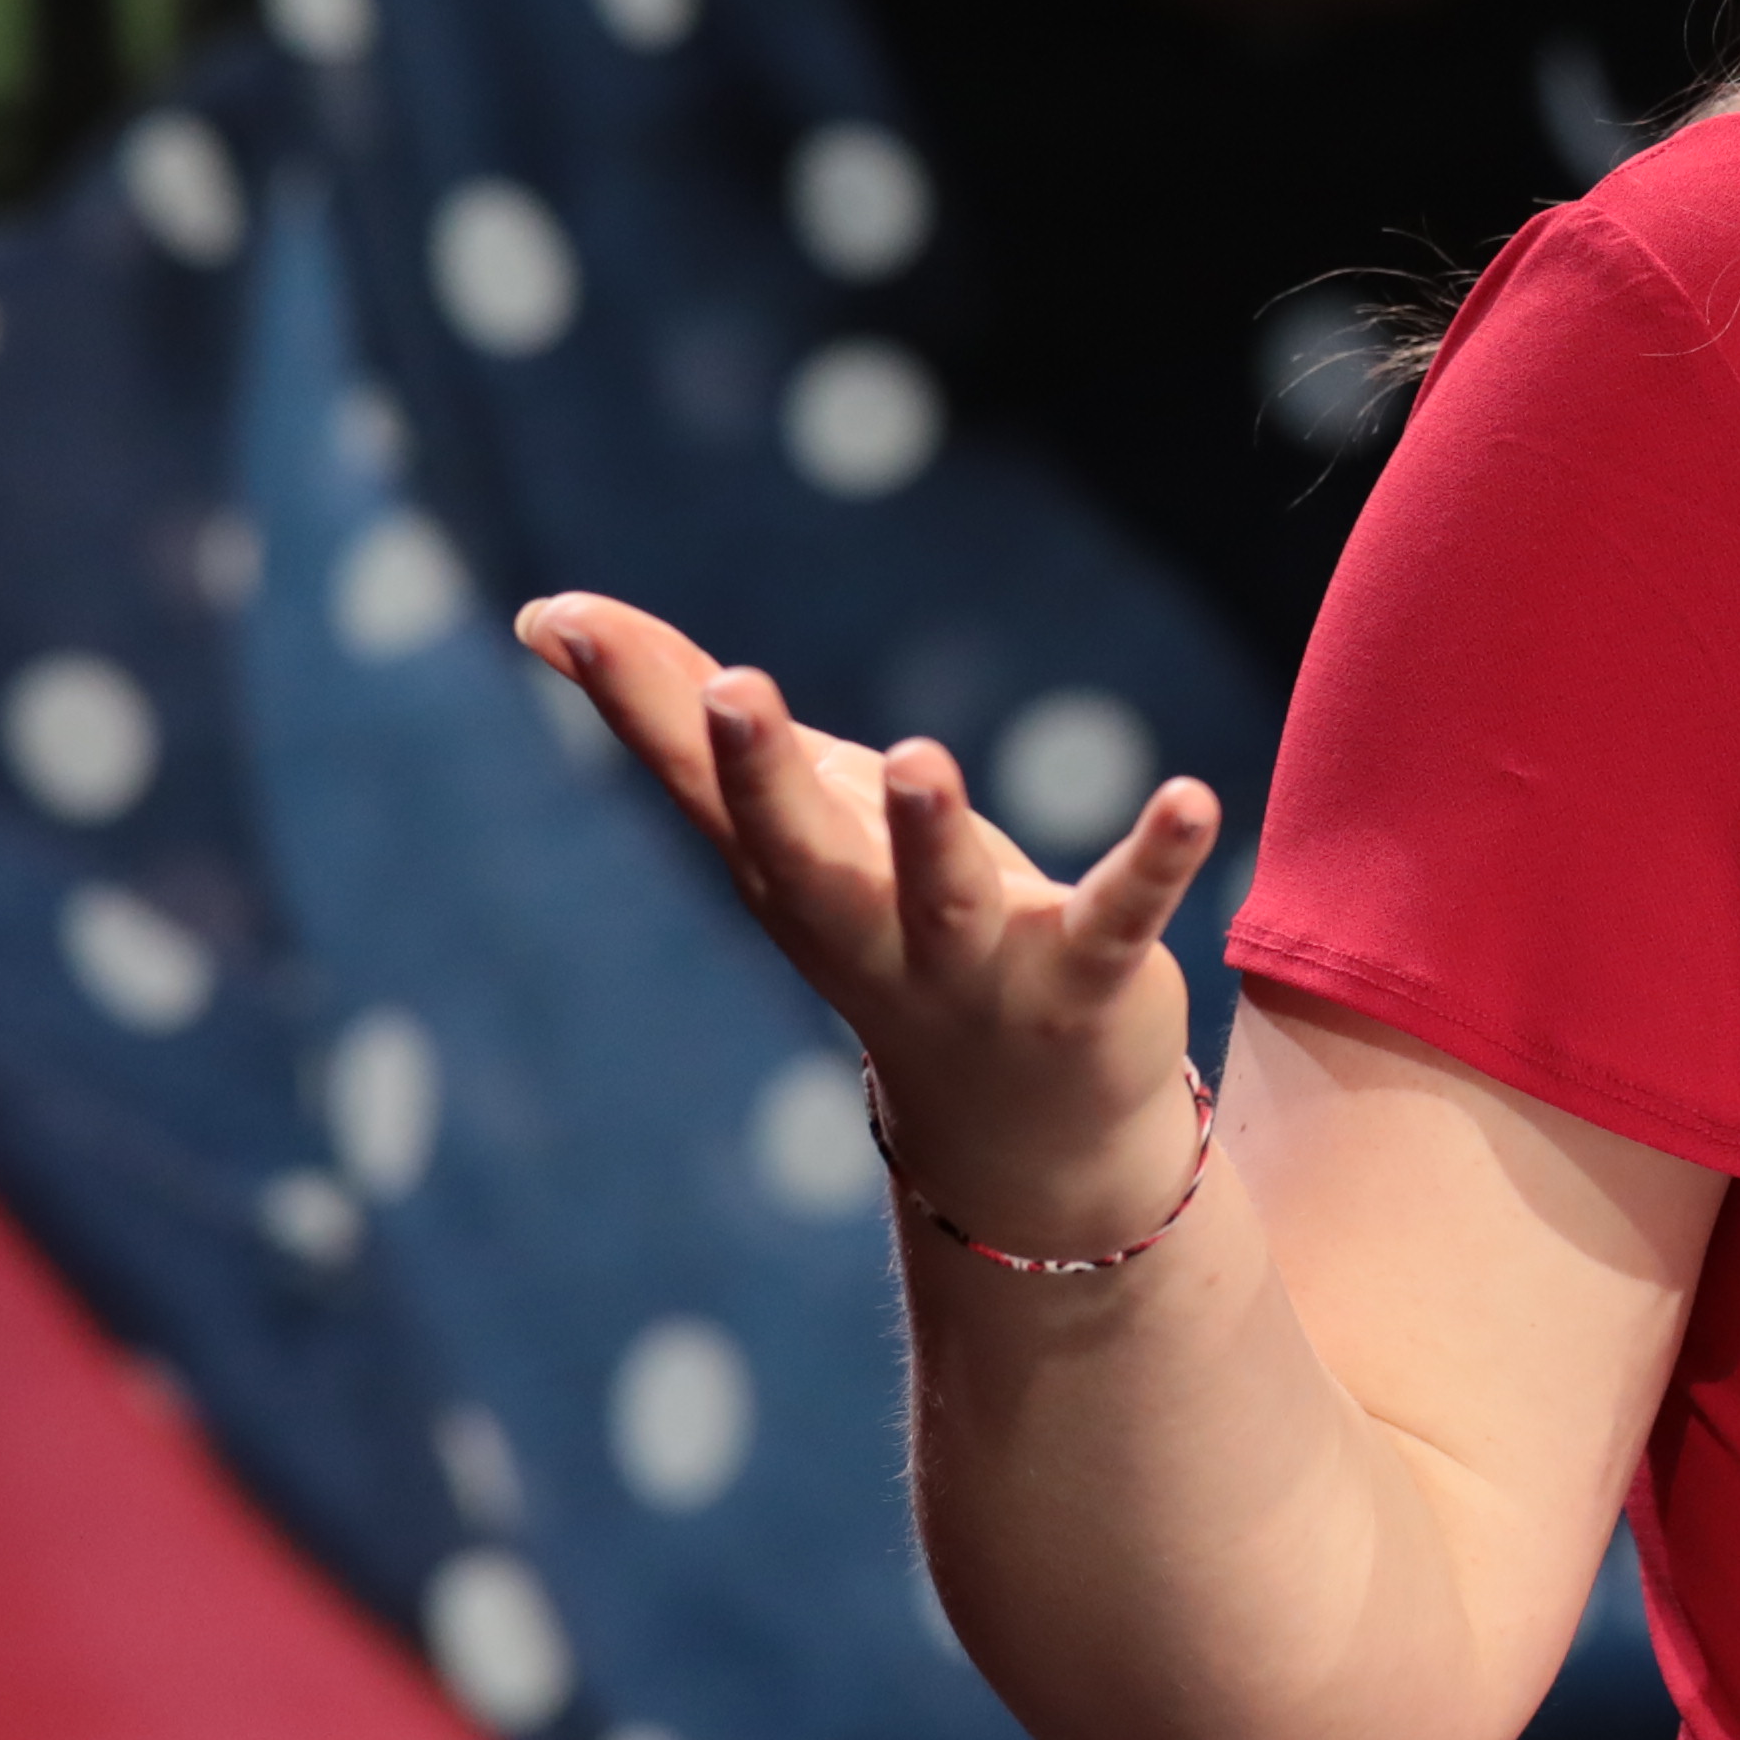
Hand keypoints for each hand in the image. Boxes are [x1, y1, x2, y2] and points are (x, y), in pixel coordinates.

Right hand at [523, 592, 1223, 1255]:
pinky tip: (1192, 796)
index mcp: (786, 873)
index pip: (696, 782)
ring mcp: (970, 962)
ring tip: (916, 755)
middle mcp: (861, 923)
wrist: (1020, 1125)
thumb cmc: (890, 921)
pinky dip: (1152, 860)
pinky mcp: (1082, 981)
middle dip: (762, 773)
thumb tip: (548, 615)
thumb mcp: (797, 818)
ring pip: (941, 894)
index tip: (565, 620)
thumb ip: (687, 720)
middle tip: (732, 685)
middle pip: (797, 848)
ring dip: (928, 830)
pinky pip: (1119, 916)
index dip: (634, 702)